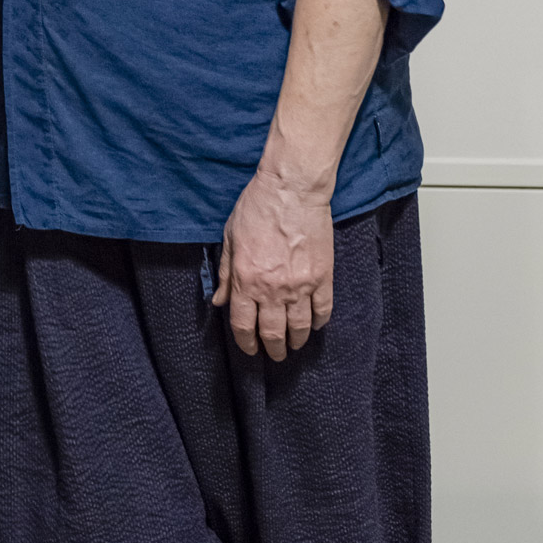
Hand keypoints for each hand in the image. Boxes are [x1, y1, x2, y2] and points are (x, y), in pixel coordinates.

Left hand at [212, 169, 333, 360]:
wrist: (292, 189)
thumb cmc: (257, 208)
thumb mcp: (230, 238)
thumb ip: (225, 273)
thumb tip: (219, 301)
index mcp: (247, 280)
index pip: (244, 325)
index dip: (247, 343)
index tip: (250, 349)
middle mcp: (273, 289)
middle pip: (273, 333)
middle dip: (272, 349)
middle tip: (274, 354)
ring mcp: (301, 285)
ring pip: (299, 328)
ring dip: (295, 341)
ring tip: (293, 344)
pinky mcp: (323, 277)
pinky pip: (322, 310)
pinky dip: (318, 322)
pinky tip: (313, 324)